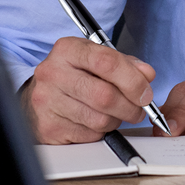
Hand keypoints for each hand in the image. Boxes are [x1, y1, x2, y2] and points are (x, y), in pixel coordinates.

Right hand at [20, 36, 157, 143]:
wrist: (37, 96)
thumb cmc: (72, 74)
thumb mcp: (96, 59)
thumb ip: (125, 64)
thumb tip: (147, 75)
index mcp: (68, 49)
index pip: (107, 62)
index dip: (133, 80)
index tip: (146, 91)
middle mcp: (53, 73)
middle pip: (105, 95)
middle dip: (130, 105)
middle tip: (139, 108)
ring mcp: (48, 101)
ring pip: (99, 119)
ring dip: (117, 119)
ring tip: (117, 112)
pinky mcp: (49, 128)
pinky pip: (89, 135)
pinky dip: (101, 131)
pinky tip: (96, 121)